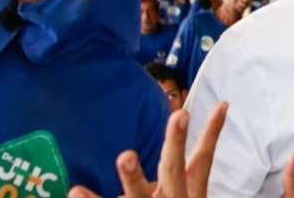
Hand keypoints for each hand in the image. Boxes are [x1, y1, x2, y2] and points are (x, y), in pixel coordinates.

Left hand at [68, 102, 227, 197]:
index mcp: (188, 193)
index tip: (215, 105)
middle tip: (178, 116)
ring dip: (133, 177)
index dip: (211, 132)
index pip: (202, 160)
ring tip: (125, 156)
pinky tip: (75, 190)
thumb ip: (188, 165)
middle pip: (174, 171)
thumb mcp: (186, 190)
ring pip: (141, 197)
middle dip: (175, 144)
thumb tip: (218, 110)